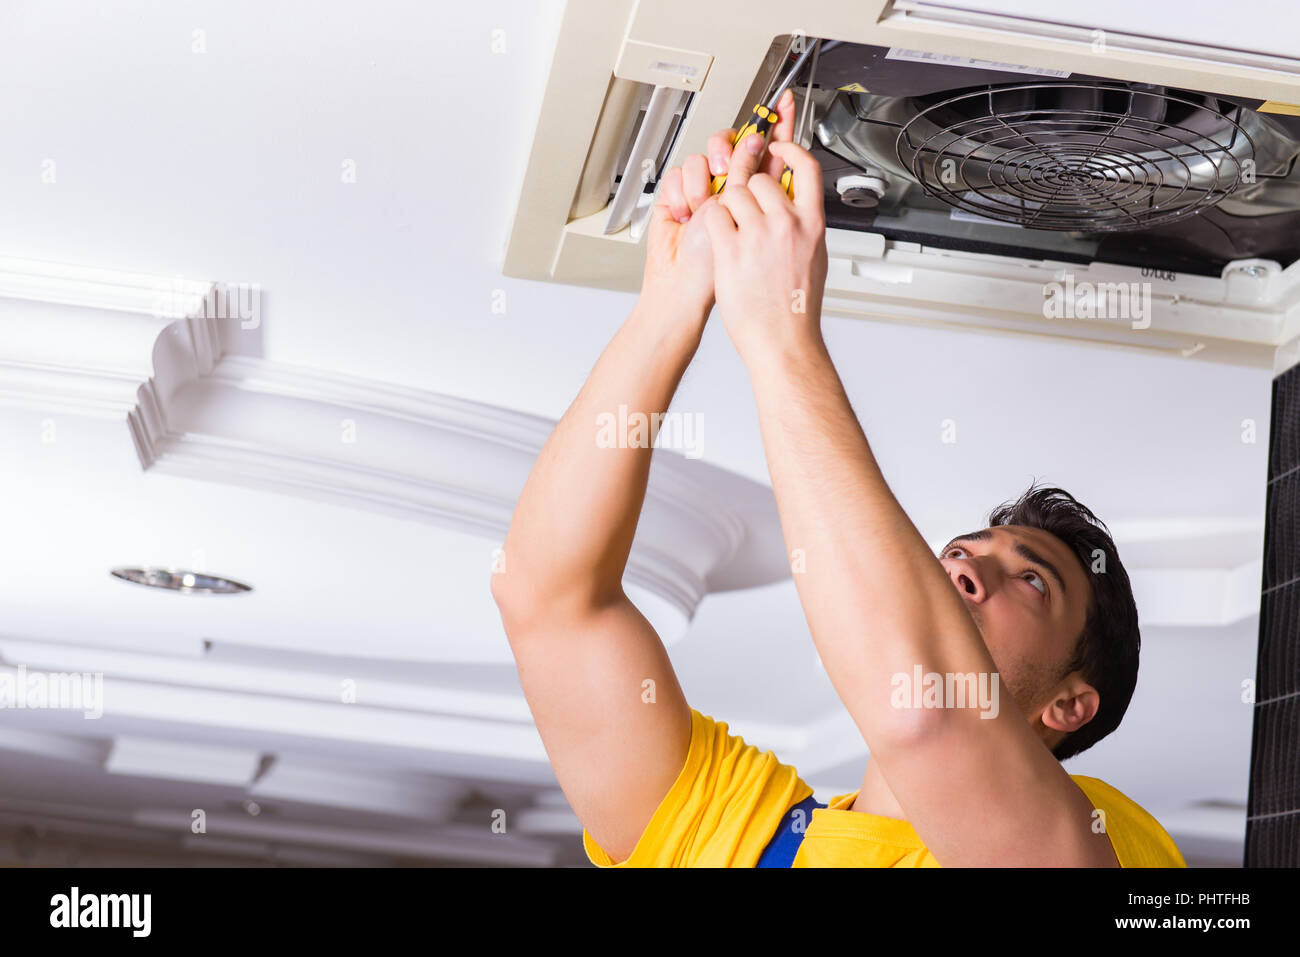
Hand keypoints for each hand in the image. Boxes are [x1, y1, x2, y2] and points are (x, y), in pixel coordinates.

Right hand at [640, 89, 804, 324]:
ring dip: (701, 184)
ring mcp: (707, 195)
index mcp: (764, 196)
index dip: (779, 124)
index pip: (773, 151)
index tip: (784, 101)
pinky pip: (678, 175)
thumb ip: (754, 178)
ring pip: (703, 159)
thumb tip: (759, 142)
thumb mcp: (753, 220)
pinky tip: (686, 216)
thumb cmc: (734, 274)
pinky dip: (680, 194)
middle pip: (732, 144)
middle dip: (727, 154)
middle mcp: (735, 190)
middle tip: (725, 170)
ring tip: (702, 210)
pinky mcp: (680, 199)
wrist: (691, 293)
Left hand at [697, 89, 828, 363]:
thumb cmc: (794, 309)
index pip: (805, 165)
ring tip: (731, 233)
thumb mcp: (813, 258)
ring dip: (724, 207)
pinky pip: (713, 214)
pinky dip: (709, 223)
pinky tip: (718, 240)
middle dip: (743, 188)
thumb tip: (794, 205)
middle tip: (739, 209)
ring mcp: (759, 235)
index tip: (774, 144)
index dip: (786, 147)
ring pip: (731, 192)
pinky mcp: (731, 249)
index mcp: (812, 224)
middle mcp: (787, 224)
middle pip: (758, 178)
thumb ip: (803, 226)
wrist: (783, 342)